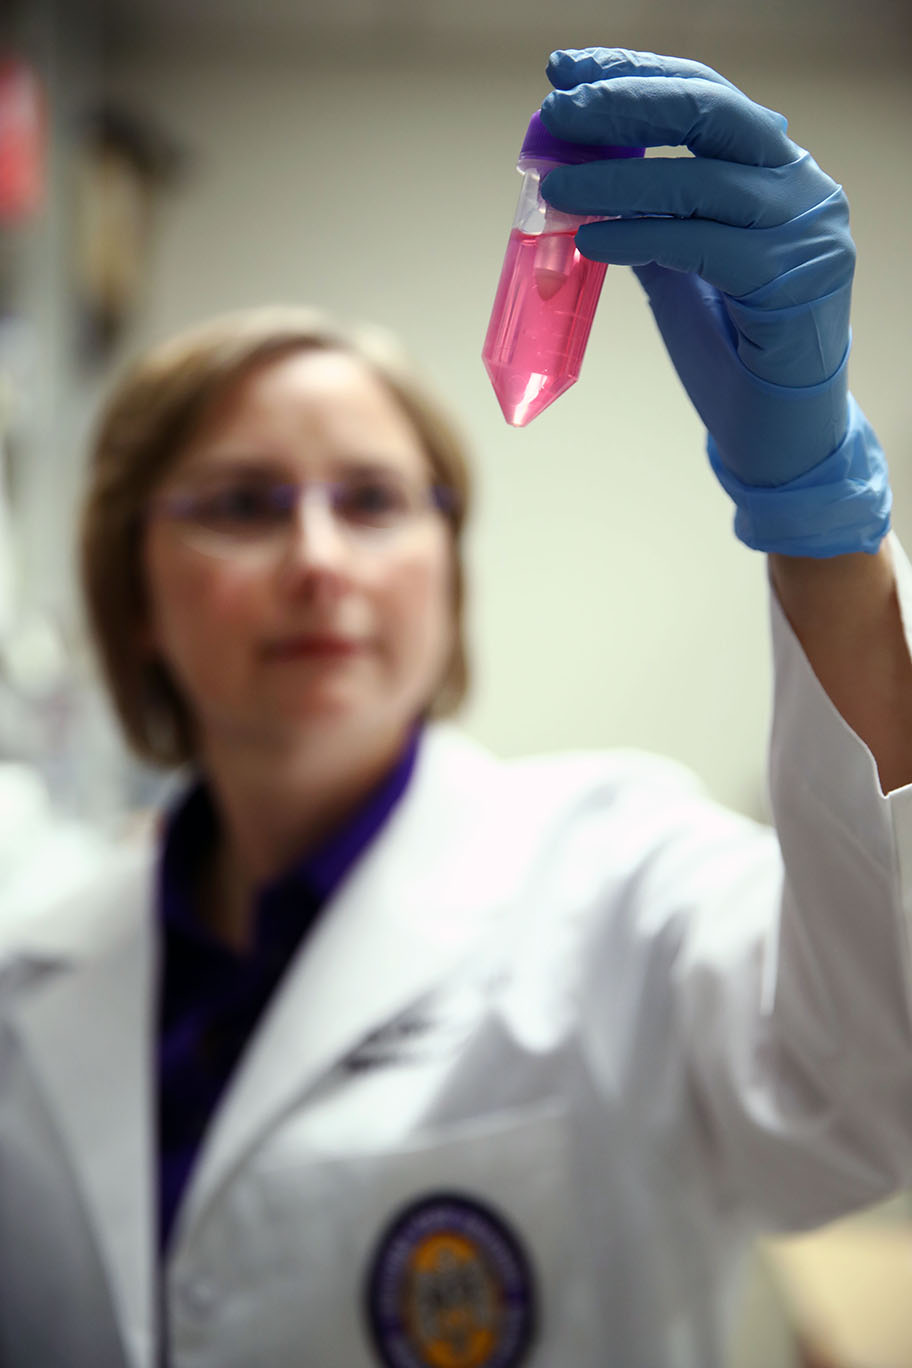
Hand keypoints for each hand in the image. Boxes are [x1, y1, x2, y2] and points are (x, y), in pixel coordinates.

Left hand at [539, 48, 889, 554]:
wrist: (778, 435)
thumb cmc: (730, 353)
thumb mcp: (680, 270)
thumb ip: (647, 219)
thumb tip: (578, 177)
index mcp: (777, 171)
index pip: (704, 96)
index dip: (632, 74)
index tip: (563, 69)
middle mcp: (801, 188)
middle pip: (710, 114)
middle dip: (624, 102)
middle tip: (555, 108)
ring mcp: (805, 233)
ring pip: (702, 180)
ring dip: (615, 178)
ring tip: (553, 186)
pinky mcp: (792, 284)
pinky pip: (702, 246)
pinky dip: (639, 235)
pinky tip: (591, 239)